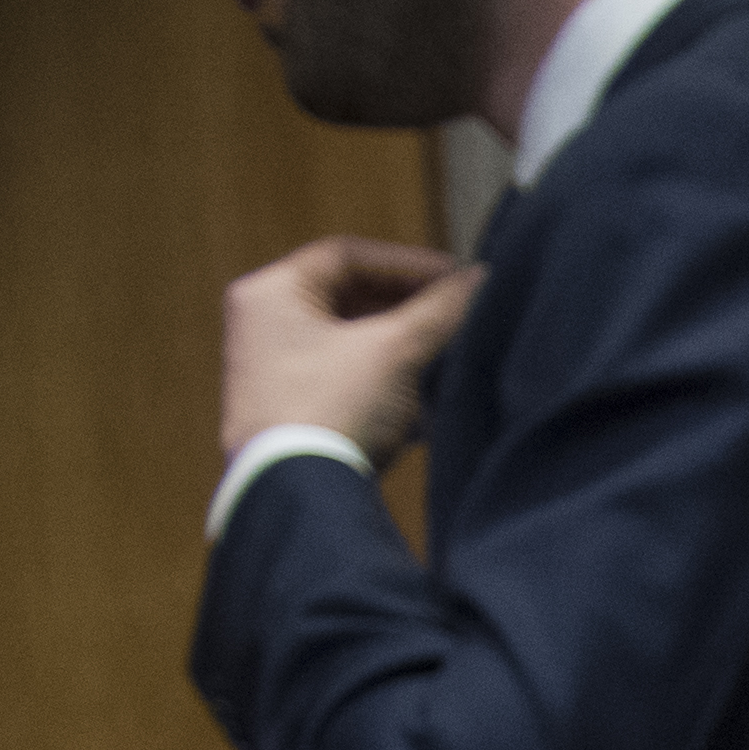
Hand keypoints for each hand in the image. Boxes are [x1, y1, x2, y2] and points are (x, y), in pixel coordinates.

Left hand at [218, 236, 475, 466]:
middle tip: (461, 319)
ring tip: (454, 363)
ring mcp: (276, 373)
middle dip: (412, 312)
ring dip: (408, 352)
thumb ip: (442, 309)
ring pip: (356, 345)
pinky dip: (392, 387)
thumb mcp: (397, 349)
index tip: (461, 281)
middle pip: (352, 300)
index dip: (410, 264)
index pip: (348, 256)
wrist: (298, 494)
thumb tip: (483, 279)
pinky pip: (351, 384)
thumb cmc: (333, 407)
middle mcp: (265, 326)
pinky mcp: (294, 415)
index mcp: (272, 292)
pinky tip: (432, 408)